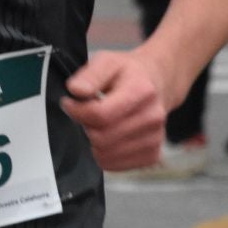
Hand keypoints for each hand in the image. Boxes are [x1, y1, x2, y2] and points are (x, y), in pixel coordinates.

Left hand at [61, 50, 173, 170]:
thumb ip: (90, 75)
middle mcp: (152, 117)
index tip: (70, 103)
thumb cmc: (129, 74)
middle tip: (85, 114)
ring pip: (106, 155)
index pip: (100, 114)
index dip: (77, 111)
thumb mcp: (107, 61)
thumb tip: (76, 90)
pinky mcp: (152, 155)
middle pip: (102, 138)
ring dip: (94, 142)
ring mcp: (154, 138)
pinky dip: (104, 155)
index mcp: (141, 91)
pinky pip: (114, 166)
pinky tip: (108, 137)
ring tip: (98, 124)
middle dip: (85, 126)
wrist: (156, 83)